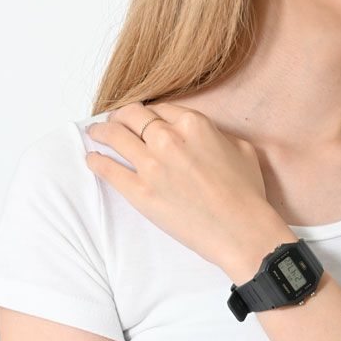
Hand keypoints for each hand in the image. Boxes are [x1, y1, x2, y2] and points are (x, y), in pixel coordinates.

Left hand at [84, 101, 291, 274]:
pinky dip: (97, 162)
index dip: (150, 114)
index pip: (160, 109)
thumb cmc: (247, 195)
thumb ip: (217, 136)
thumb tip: (206, 138)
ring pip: (114, 136)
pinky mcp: (140, 193)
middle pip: (132, 116)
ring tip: (95, 133)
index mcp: (193, 124)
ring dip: (101, 132)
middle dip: (121, 115)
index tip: (145, 120)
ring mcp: (151, 166)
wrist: (241, 231)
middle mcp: (168, 139)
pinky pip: (109, 170)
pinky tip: (92, 159)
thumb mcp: (242, 150)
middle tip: (115, 121)